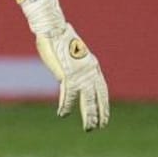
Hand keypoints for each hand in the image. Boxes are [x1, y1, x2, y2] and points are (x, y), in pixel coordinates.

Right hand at [20, 0, 110, 130]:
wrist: (53, 28)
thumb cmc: (58, 38)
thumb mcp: (71, 54)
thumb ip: (73, 66)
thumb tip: (68, 75)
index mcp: (92, 66)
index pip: (102, 90)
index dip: (103, 104)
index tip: (105, 117)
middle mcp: (90, 71)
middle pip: (97, 97)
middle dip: (99, 114)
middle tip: (99, 127)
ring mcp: (80, 74)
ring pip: (88, 100)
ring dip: (89, 115)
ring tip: (88, 128)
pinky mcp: (68, 75)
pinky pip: (69, 96)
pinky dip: (66, 106)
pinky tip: (62, 114)